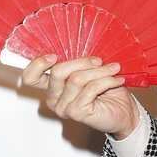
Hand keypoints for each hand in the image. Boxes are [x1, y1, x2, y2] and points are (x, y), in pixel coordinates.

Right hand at [20, 54, 140, 139]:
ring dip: (99, 71)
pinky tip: (117, 80)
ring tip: (113, 69)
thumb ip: (78, 62)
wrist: (125, 113)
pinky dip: (107, 81)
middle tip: (99, 60)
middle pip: (58, 71)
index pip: (31, 77)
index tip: (54, 56)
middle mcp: (54, 98)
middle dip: (82, 62)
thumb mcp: (90, 71)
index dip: (38, 64)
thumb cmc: (108, 91)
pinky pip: (90, 88)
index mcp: (52, 86)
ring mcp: (64, 108)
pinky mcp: (77, 113)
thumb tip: (79, 43)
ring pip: (76, 79)